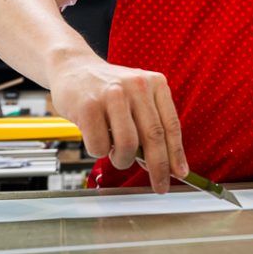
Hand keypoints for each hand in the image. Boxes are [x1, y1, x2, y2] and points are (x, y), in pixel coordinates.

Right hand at [50, 54, 187, 192]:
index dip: (176, 154)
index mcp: (155, 83)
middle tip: (159, 186)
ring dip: (122, 160)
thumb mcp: (137, 96)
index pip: (171, 125)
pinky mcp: (88, 106)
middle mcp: (136, 85)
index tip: (179, 173)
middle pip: (153, 137)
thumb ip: (150, 123)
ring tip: (116, 154)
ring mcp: (112, 95)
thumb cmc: (106, 88)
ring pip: (128, 145)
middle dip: (158, 167)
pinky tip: (96, 138)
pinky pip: (99, 146)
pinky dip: (99, 151)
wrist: (72, 67)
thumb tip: (166, 163)